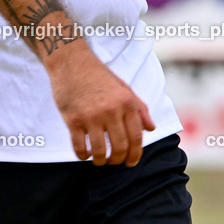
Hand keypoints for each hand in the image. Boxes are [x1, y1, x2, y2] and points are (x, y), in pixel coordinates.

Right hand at [46, 41, 155, 166]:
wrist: (72, 62)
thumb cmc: (99, 75)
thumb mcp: (124, 88)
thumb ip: (139, 108)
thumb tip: (151, 129)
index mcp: (126, 103)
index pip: (136, 137)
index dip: (135, 154)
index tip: (131, 162)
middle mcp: (111, 110)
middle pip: (120, 147)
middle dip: (118, 160)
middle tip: (114, 162)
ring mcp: (91, 116)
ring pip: (100, 151)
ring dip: (101, 161)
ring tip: (99, 161)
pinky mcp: (73, 120)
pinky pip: (80, 147)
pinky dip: (83, 156)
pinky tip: (84, 154)